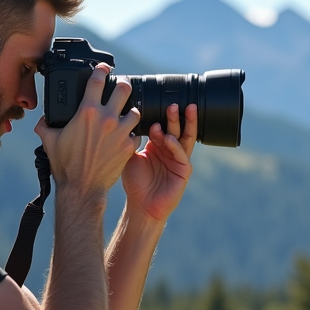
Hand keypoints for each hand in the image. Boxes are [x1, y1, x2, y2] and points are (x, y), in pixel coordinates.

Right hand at [35, 65, 139, 200]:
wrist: (82, 188)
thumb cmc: (65, 166)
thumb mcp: (49, 141)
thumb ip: (45, 126)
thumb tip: (43, 119)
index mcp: (87, 112)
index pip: (97, 81)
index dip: (102, 69)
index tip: (104, 68)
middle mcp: (107, 118)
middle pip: (124, 89)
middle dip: (123, 85)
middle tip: (121, 87)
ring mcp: (120, 132)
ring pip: (135, 111)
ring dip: (131, 111)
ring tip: (126, 115)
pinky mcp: (129, 147)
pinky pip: (137, 134)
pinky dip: (132, 134)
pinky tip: (127, 137)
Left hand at [121, 103, 196, 222]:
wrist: (141, 206)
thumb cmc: (135, 182)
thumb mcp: (130, 156)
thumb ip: (131, 139)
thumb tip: (124, 118)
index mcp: (159, 144)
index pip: (163, 125)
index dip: (159, 115)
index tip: (153, 104)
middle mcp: (171, 149)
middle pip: (177, 127)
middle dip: (175, 115)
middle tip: (172, 103)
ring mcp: (179, 159)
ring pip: (185, 137)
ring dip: (184, 123)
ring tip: (180, 110)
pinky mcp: (184, 170)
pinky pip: (182, 154)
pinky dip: (175, 145)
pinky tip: (168, 138)